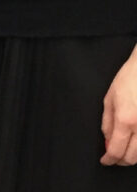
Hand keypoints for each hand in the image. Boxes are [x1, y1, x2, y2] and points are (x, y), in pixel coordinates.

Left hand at [101, 46, 136, 165]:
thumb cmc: (129, 79)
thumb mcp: (110, 98)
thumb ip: (107, 122)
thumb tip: (106, 140)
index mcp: (125, 119)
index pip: (115, 150)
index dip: (108, 159)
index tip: (105, 160)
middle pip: (131, 158)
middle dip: (120, 161)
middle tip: (114, 157)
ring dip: (132, 156)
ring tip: (125, 149)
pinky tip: (135, 142)